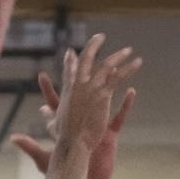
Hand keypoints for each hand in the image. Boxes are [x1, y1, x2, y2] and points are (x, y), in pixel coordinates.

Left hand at [11, 73, 135, 178]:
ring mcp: (95, 127)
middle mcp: (79, 123)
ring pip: (100, 102)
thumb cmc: (62, 173)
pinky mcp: (109, 135)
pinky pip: (118, 117)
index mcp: (62, 127)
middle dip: (76, 80)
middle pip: (76, 97)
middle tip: (75, 60)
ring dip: (103, 87)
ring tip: (108, 69)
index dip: (47, 91)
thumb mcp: (44, 159)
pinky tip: (130, 91)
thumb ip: (30, 147)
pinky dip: (125, 105)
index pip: (54, 105)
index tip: (41, 75)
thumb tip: (12, 138)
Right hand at [23, 34, 140, 157]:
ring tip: (127, 50)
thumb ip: (48, 115)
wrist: (72, 141)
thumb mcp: (53, 123)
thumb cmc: (63, 137)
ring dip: (117, 56)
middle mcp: (77, 86)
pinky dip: (128, 69)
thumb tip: (42, 110)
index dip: (69, 60)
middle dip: (92, 45)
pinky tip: (137, 63)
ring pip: (105, 65)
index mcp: (66, 92)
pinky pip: (117, 77)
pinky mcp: (102, 95)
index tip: (71, 51)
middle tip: (100, 37)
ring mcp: (90, 88)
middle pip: (85, 59)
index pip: (68, 71)